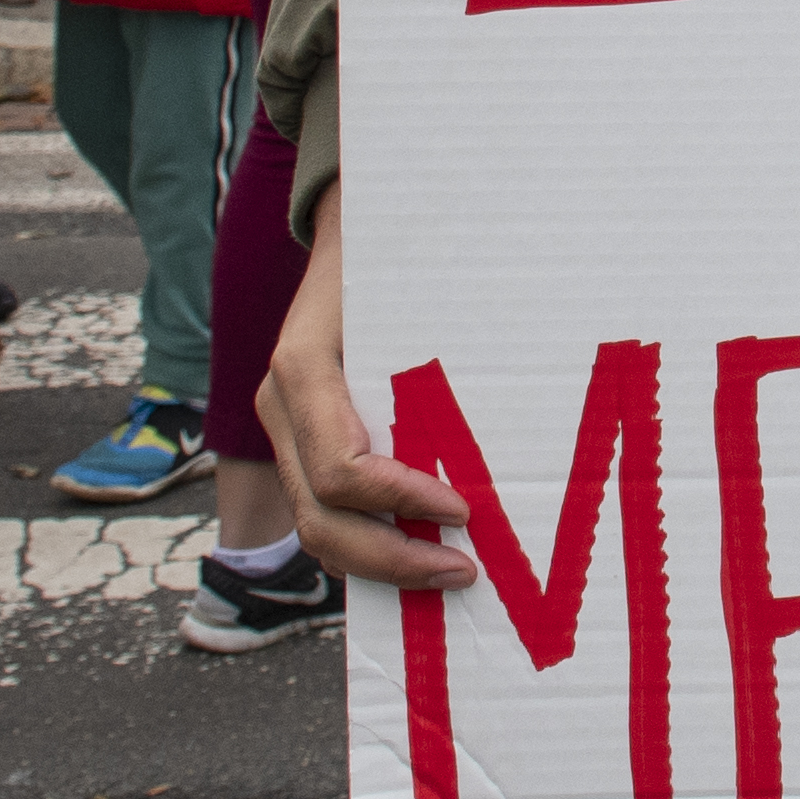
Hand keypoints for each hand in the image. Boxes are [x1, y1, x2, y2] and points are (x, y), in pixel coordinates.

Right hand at [262, 190, 474, 594]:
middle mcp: (282, 406)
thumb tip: (517, 398)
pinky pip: (324, 510)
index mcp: (302, 369)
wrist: (347, 226)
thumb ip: (439, 345)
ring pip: (316, 527)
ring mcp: (286, 427)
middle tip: (464, 572)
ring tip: (447, 572)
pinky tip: (421, 551)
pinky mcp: (302, 439)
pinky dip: (369, 542)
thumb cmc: (390, 252)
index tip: (466, 511)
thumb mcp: (411, 287)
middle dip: (392, 558)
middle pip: (321, 519)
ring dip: (380, 563)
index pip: (342, 472)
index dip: (402, 502)